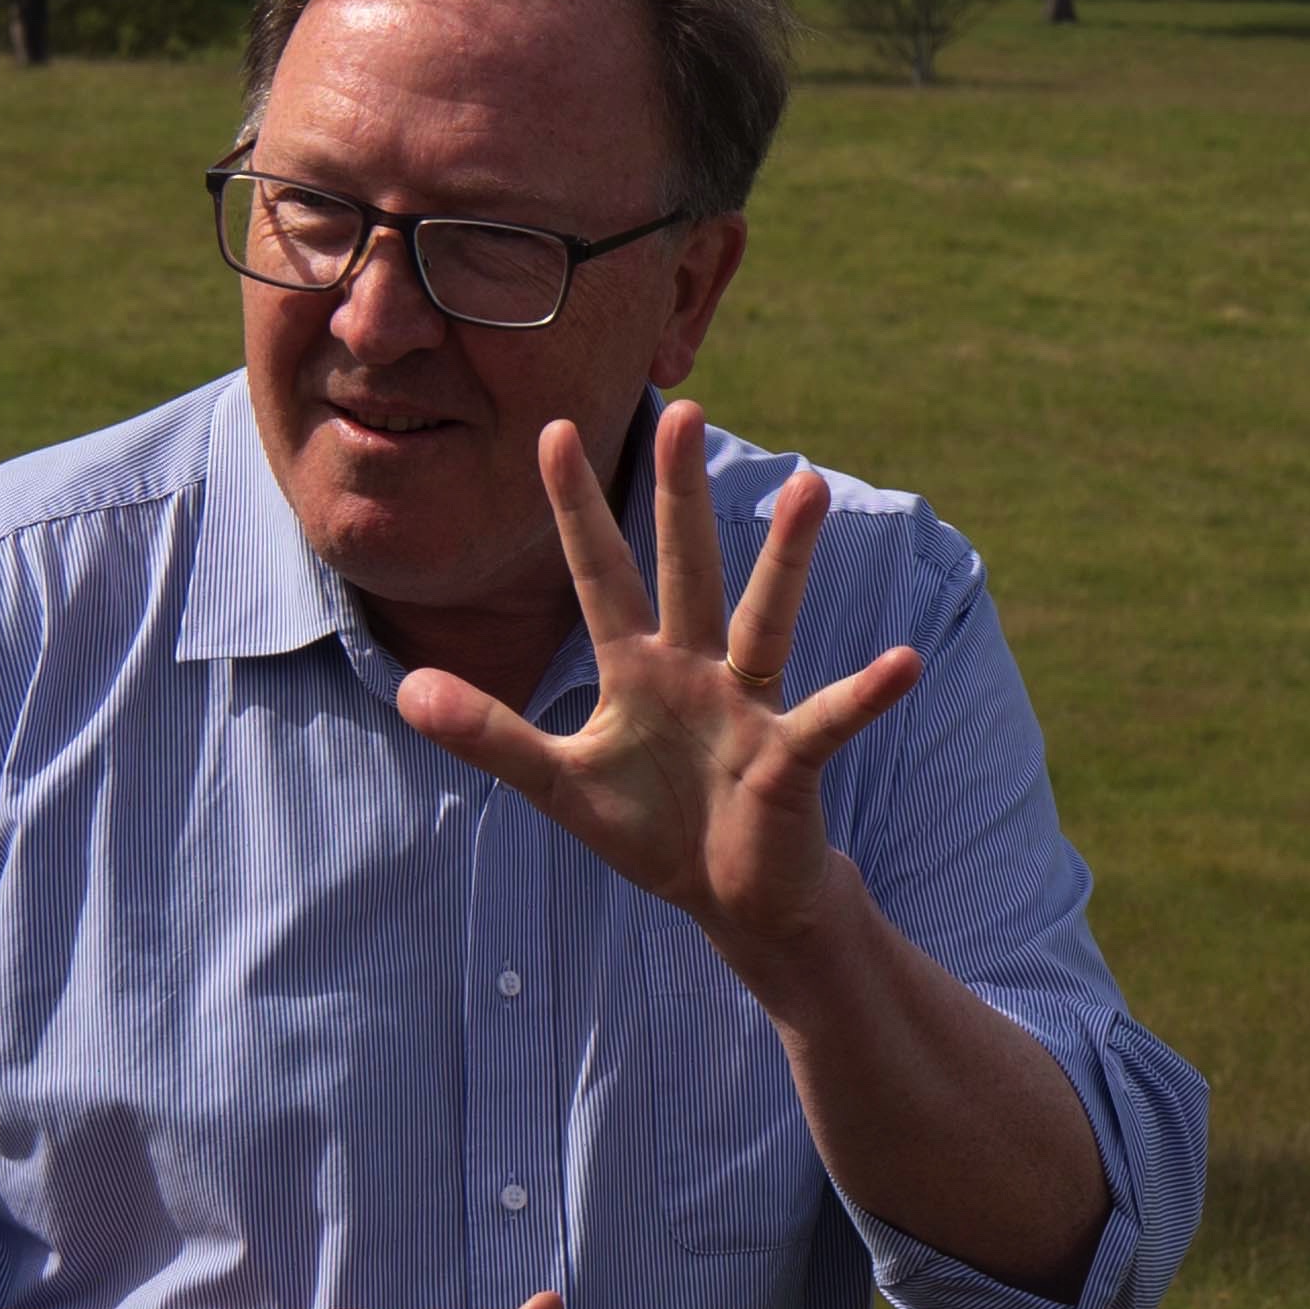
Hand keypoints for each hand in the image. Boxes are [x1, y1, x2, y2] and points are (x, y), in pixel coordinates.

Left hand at [396, 403, 920, 974]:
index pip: (599, 572)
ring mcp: (747, 708)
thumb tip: (406, 689)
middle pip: (685, 567)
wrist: (736, 900)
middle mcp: (696, 670)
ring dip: (787, 556)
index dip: (576, 507)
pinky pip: (828, 718)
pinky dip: (867, 692)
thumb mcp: (559, 784)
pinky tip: (903, 663)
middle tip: (682, 408)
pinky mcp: (789, 759)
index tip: (556, 430)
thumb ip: (488, 734)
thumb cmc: (655, 832)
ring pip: (765, 617)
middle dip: (681, 492)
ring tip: (809, 486)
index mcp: (636, 670)